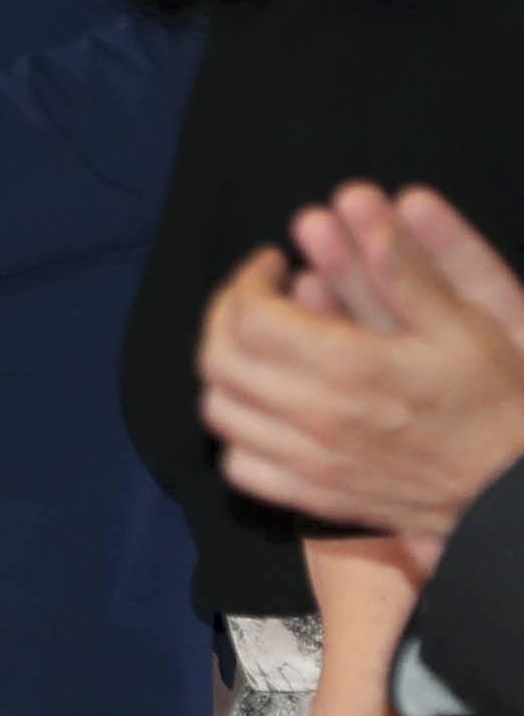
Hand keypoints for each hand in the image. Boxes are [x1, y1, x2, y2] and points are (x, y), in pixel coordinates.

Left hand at [200, 185, 523, 545]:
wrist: (513, 492)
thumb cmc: (495, 407)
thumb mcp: (465, 328)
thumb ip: (407, 274)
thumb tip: (369, 217)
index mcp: (351, 369)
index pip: (250, 316)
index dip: (249, 279)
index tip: (272, 263)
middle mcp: (319, 420)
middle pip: (220, 361)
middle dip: (225, 314)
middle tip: (253, 294)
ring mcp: (312, 466)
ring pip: (220, 413)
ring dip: (225, 370)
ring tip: (253, 345)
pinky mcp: (317, 498)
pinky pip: (241, 467)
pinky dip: (237, 433)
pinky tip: (264, 406)